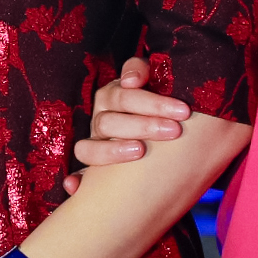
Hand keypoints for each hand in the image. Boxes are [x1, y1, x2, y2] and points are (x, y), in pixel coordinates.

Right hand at [62, 55, 187, 193]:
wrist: (169, 140)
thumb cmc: (166, 113)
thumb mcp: (161, 88)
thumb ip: (146, 73)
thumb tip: (130, 81)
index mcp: (114, 98)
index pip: (124, 94)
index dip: (150, 102)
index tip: (182, 111)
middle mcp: (101, 120)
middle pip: (109, 121)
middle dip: (143, 125)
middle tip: (175, 130)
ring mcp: (95, 145)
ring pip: (89, 147)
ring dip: (113, 149)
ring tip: (141, 151)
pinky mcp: (91, 171)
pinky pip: (78, 177)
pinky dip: (75, 181)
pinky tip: (75, 185)